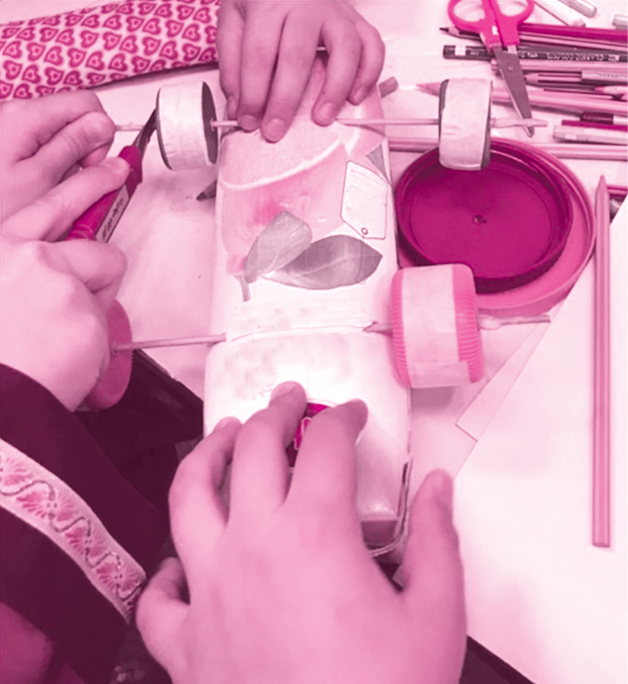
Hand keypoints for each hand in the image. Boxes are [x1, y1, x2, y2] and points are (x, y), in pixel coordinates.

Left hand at [0, 91, 116, 220]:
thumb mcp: (42, 179)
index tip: (95, 163)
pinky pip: (42, 152)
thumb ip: (74, 147)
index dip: (101, 134)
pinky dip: (50, 170)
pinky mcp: (7, 148)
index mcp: (28, 116)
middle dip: (86, 150)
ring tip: (51, 190)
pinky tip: (39, 190)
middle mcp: (16, 115)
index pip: (88, 104)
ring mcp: (10, 132)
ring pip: (59, 138)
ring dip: (67, 164)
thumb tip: (102, 126)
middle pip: (74, 119)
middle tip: (74, 181)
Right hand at [0, 157, 129, 410]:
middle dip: (104, 224)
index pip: (49, 206)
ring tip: (60, 341)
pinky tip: (65, 359)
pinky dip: (93, 346)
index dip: (84, 185)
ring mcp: (59, 282)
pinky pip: (105, 327)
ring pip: (103, 286)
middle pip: (90, 232)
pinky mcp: (85, 313)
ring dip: (90, 313)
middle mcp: (28, 256)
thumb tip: (43, 272)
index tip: (109, 170)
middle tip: (117, 175)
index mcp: (1, 249)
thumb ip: (18, 274)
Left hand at [137, 383, 465, 683]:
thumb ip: (436, 540)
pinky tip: (185, 562)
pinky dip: (170, 569)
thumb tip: (438, 489)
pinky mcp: (185, 644)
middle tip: (288, 401)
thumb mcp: (435, 616)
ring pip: (187, 496)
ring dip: (205, 454)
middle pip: (250, 450)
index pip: (324, 446)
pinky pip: (160, 595)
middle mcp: (252, 548)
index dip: (340, 418)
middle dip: (273, 413)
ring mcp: (209, 592)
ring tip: (222, 436)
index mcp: (314, 535)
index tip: (350, 415)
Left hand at [217, 0, 384, 141]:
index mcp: (269, 3)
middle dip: (285, 101)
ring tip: (321, 119)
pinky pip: (373, 46)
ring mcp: (336, 12)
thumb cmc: (263, 1)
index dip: (253, 93)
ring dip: (334, 90)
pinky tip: (354, 97)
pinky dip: (369, 74)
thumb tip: (238, 109)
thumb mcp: (234, 20)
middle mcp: (305, 4)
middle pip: (297, 56)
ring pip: (344, 50)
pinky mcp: (357, 21)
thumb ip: (233, 65)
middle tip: (276, 131)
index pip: (259, 54)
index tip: (249, 121)